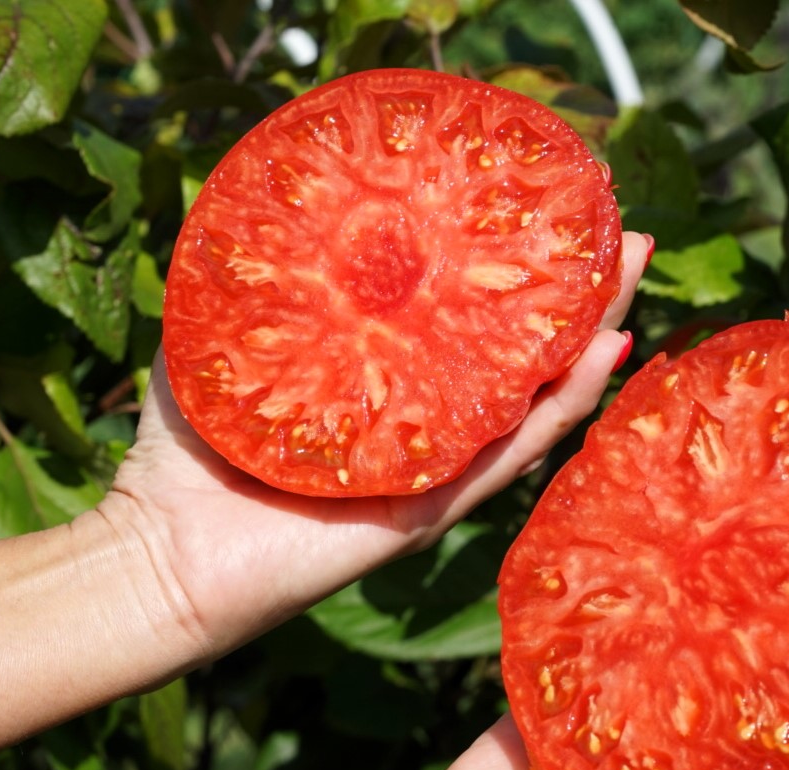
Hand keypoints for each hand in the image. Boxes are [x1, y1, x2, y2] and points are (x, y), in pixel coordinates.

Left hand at [97, 232, 650, 661]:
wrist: (157, 557)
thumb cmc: (181, 455)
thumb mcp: (220, 340)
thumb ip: (250, 280)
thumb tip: (269, 193)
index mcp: (383, 391)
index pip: (464, 328)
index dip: (510, 275)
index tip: (549, 215)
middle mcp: (422, 431)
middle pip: (520, 359)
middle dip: (576, 298)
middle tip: (621, 237)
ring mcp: (433, 475)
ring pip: (535, 404)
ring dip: (592, 340)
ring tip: (632, 276)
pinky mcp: (428, 514)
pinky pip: (508, 457)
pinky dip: (562, 409)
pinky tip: (604, 357)